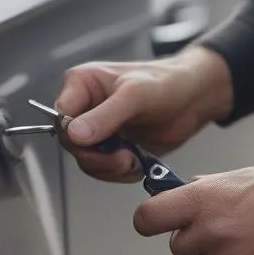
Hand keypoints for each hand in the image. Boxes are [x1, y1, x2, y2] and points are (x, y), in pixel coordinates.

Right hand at [55, 45, 233, 182]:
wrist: (193, 99)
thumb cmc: (166, 83)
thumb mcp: (135, 95)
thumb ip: (105, 115)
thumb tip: (74, 134)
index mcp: (81, 85)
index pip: (60, 116)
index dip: (74, 135)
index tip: (97, 143)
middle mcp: (84, 107)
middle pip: (71, 143)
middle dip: (97, 156)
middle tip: (123, 158)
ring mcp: (97, 129)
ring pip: (86, 160)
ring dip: (110, 167)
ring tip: (134, 160)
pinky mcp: (111, 147)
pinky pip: (103, 169)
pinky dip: (120, 172)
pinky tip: (137, 162)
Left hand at [133, 166, 253, 254]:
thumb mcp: (234, 178)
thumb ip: (199, 190)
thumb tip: (170, 196)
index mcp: (202, 202)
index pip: (147, 219)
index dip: (150, 220)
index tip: (155, 221)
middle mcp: (210, 235)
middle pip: (178, 246)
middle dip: (195, 238)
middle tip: (225, 225)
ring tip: (251, 238)